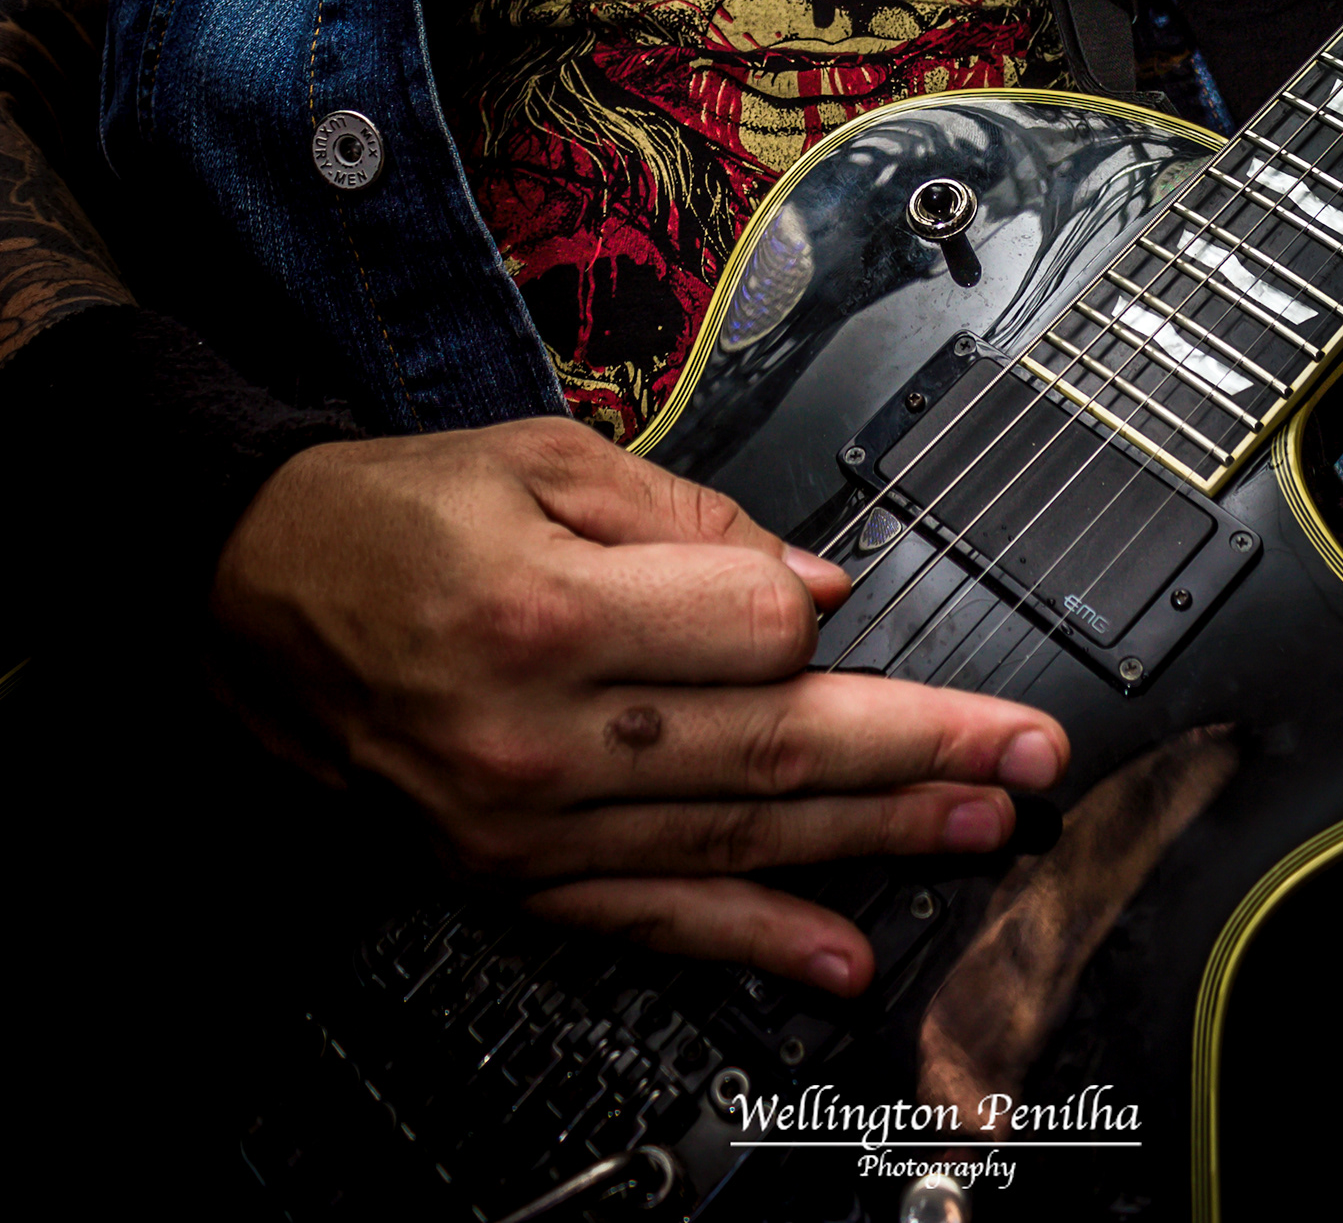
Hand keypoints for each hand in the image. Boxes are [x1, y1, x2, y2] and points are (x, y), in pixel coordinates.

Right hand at [209, 420, 1067, 992]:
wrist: (240, 591)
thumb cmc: (391, 511)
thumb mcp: (537, 457)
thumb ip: (687, 519)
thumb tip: (814, 584)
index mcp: (548, 610)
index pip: (749, 627)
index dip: (809, 605)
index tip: (842, 590)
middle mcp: (539, 736)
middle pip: (773, 747)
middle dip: (924, 750)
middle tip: (1034, 756)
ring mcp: (522, 825)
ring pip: (734, 838)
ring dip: (875, 840)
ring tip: (984, 828)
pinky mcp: (505, 874)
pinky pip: (648, 917)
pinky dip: (752, 939)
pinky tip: (839, 953)